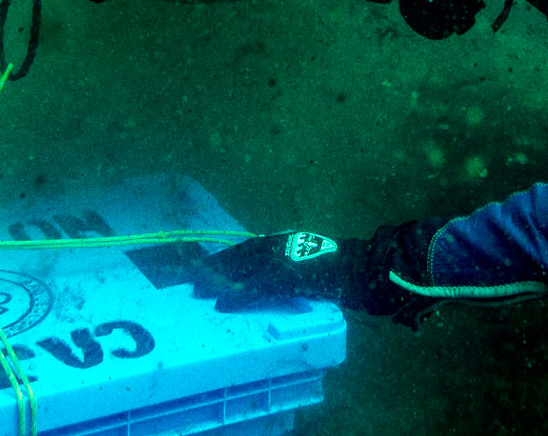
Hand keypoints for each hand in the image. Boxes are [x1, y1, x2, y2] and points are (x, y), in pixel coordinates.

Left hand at [191, 232, 353, 311]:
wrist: (357, 269)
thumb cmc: (335, 269)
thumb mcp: (304, 263)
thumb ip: (284, 267)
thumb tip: (263, 279)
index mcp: (281, 241)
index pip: (244, 248)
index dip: (223, 258)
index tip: (202, 266)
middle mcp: (277, 245)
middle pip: (237, 255)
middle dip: (213, 267)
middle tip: (189, 278)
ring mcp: (281, 259)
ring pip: (241, 269)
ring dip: (218, 280)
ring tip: (198, 290)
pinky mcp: (286, 276)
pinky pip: (255, 288)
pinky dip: (237, 296)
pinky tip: (222, 304)